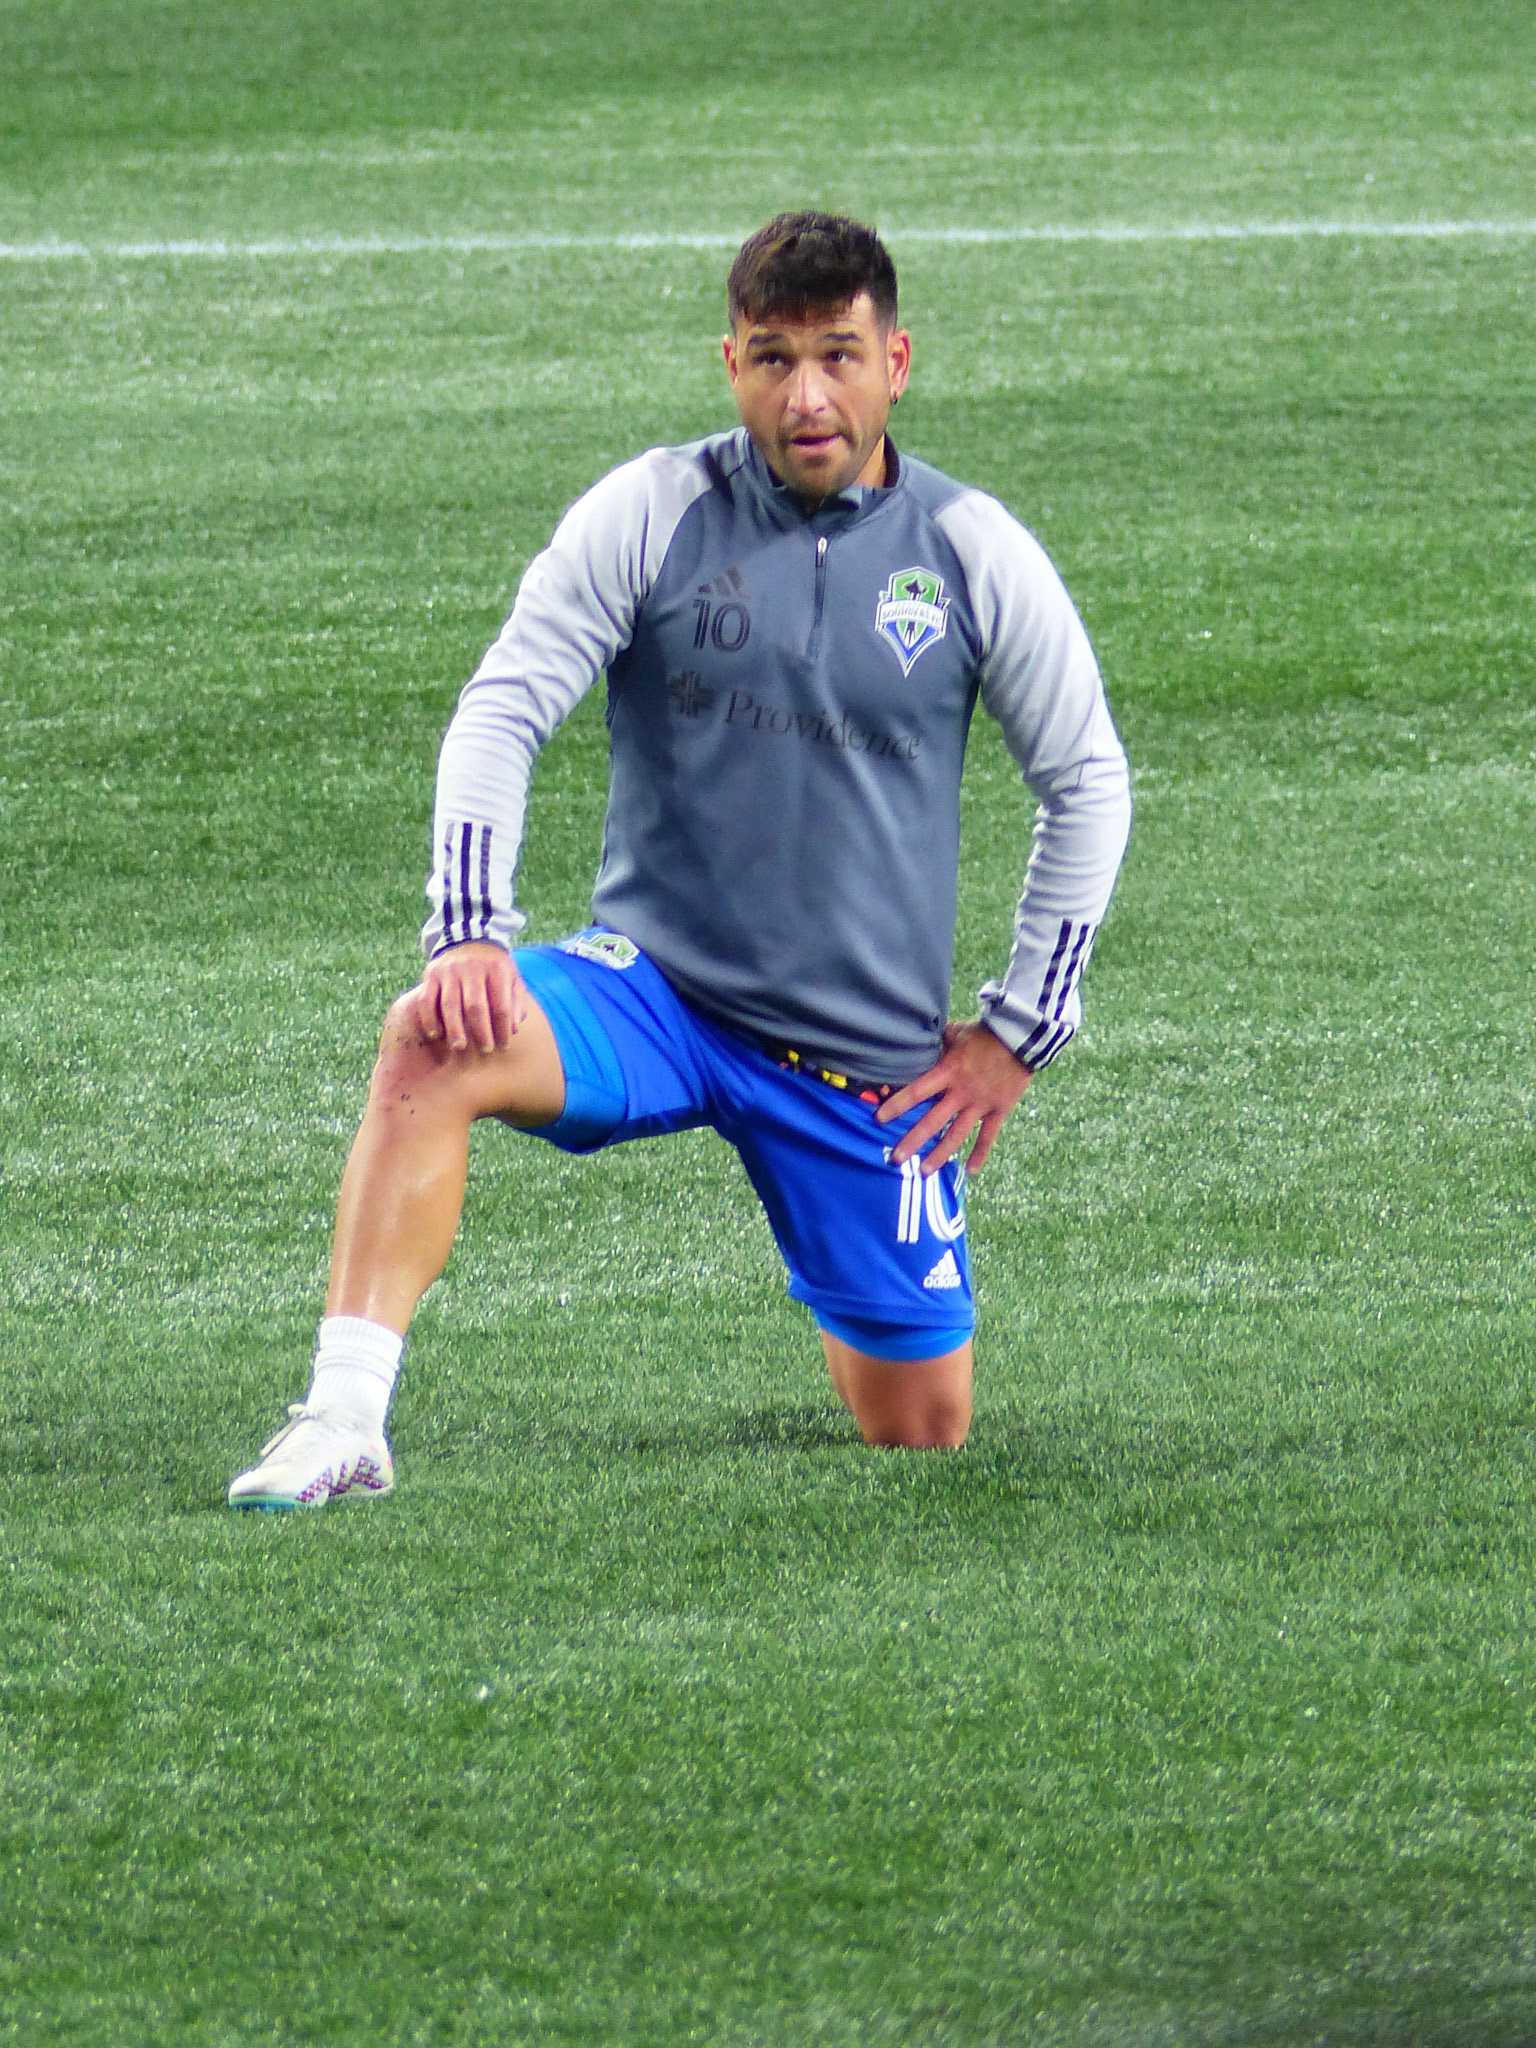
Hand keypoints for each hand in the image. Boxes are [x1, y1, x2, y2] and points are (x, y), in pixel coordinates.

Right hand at [410, 942, 527, 1054]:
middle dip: (481, 1031)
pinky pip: (427, 999)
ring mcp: (449, 971)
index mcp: (496, 969)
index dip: (503, 1028)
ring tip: (459, 1047)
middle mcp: (472, 968)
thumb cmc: (494, 966)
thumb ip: (516, 1001)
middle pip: (475, 1006)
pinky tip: (435, 1034)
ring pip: (450, 1004)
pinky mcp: (431, 974)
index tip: (504, 1046)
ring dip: (455, 1028)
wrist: (468, 938)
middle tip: (485, 1050)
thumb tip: (513, 1029)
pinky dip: (429, 1018)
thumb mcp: (512, 976)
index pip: (501, 1004)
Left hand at [876, 1020, 1030, 1176]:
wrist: (1022, 1037)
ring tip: (923, 1172)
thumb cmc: (985, 1032)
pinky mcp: (1000, 1110)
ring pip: (957, 1135)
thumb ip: (937, 1041)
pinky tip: (969, 1171)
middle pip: (933, 1122)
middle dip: (912, 1142)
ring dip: (939, 1155)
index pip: (916, 1092)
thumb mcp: (956, 1032)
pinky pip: (988, 1137)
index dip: (896, 1106)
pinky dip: (980, 1154)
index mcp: (948, 1072)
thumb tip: (915, 1037)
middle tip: (896, 1159)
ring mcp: (981, 1104)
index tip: (878, 1119)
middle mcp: (962, 1092)